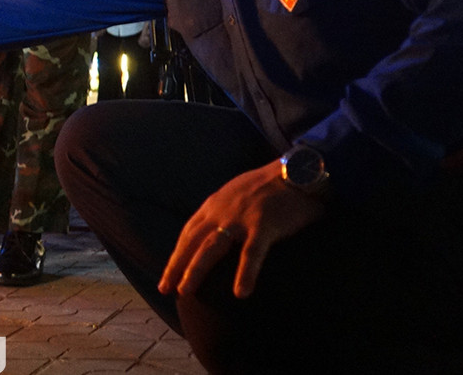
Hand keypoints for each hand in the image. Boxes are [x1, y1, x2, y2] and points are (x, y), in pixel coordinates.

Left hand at [158, 160, 326, 299]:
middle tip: (164, 288)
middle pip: (192, 242)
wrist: (297, 171)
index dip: (176, 255)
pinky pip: (252, 253)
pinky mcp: (263, 224)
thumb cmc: (270, 185)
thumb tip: (215, 232)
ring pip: (211, 247)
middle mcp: (221, 211)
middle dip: (176, 266)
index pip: (188, 233)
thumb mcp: (236, 194)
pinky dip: (245, 273)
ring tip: (184, 292)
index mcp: (215, 204)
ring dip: (195, 270)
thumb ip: (224, 211)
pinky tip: (241, 292)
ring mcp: (240, 218)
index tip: (166, 275)